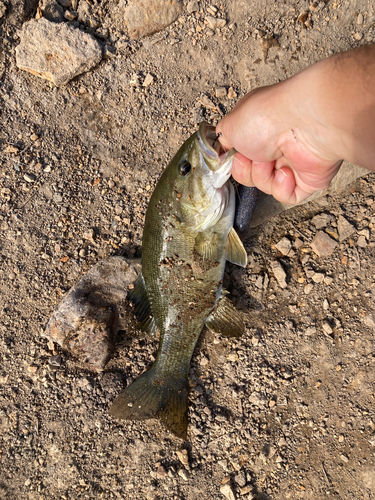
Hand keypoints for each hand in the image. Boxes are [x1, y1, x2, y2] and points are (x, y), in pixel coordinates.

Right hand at [216, 84, 342, 204]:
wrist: (302, 122)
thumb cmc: (266, 117)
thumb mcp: (229, 125)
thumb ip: (221, 141)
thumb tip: (222, 151)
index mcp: (259, 131)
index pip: (241, 156)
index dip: (234, 162)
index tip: (231, 158)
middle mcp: (276, 145)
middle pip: (251, 175)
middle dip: (247, 170)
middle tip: (252, 157)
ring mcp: (292, 163)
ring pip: (267, 187)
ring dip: (263, 177)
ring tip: (271, 161)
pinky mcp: (308, 179)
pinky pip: (287, 196)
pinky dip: (282, 187)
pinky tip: (287, 171)